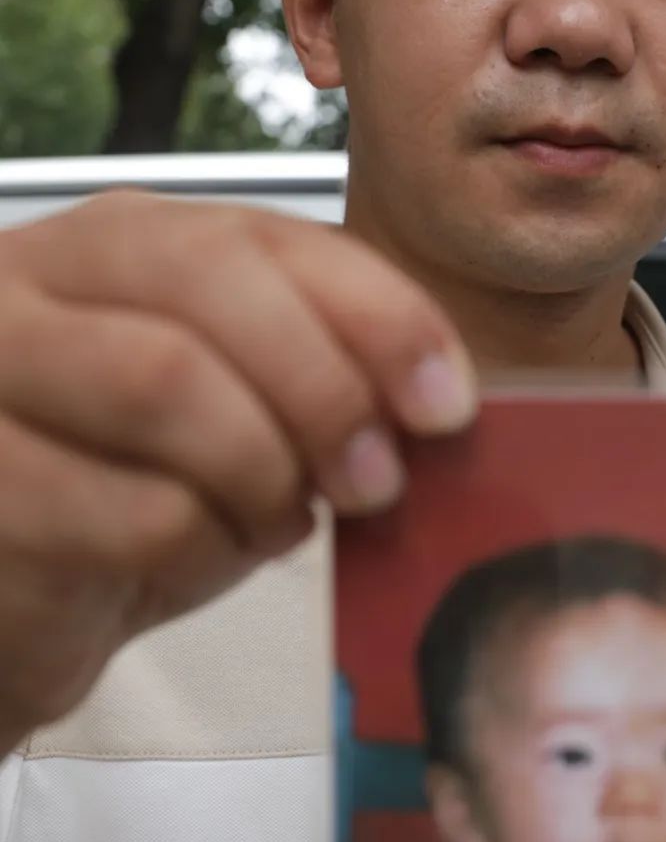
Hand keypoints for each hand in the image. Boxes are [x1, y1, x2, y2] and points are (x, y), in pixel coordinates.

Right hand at [0, 191, 476, 755]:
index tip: (446, 402)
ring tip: (279, 521)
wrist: (12, 606)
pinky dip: (201, 548)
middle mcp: (30, 276)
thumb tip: (436, 398)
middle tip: (377, 479)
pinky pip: (127, 506)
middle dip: (322, 384)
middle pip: (208, 282)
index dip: (375, 311)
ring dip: (261, 469)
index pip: (263, 235)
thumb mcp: (233, 418)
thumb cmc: (128, 499)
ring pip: (163, 379)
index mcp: (116, 242)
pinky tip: (197, 556)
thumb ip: (314, 378)